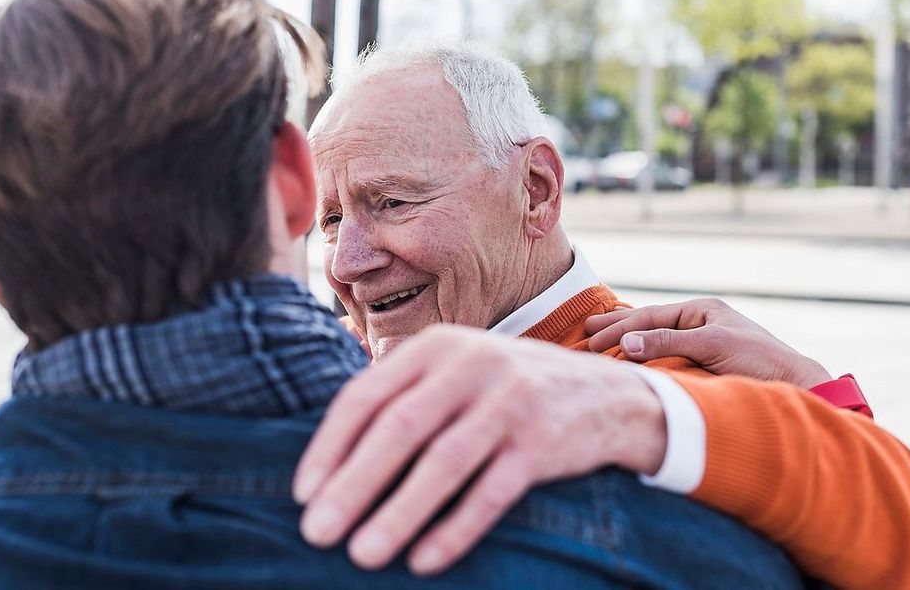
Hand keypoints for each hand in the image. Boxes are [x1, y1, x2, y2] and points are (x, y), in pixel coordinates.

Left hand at [292, 325, 666, 575]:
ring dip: (399, 512)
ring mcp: (510, 401)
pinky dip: (456, 528)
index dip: (330, 447)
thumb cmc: (508, 391)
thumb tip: (333, 464)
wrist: (606, 396)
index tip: (303, 494)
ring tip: (362, 555)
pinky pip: (492, 492)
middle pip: (399, 428)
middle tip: (317, 533)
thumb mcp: (457, 373)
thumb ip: (405, 396)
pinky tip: (424, 561)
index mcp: (436, 347)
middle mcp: (471, 365)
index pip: (366, 395)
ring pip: (443, 462)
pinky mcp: (542, 441)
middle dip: (353, 484)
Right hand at [585, 298, 831, 388]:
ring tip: (598, 341)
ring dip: (627, 341)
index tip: (591, 341)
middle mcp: (698, 322)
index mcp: (701, 310)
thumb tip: (627, 342)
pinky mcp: (704, 362)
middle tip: (584, 334)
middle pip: (649, 322)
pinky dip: (644, 356)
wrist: (794, 384)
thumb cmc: (759, 360)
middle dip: (616, 328)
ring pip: (655, 338)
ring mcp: (701, 341)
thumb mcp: (713, 344)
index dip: (619, 328)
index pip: (650, 316)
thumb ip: (669, 342)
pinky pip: (666, 355)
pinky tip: (630, 359)